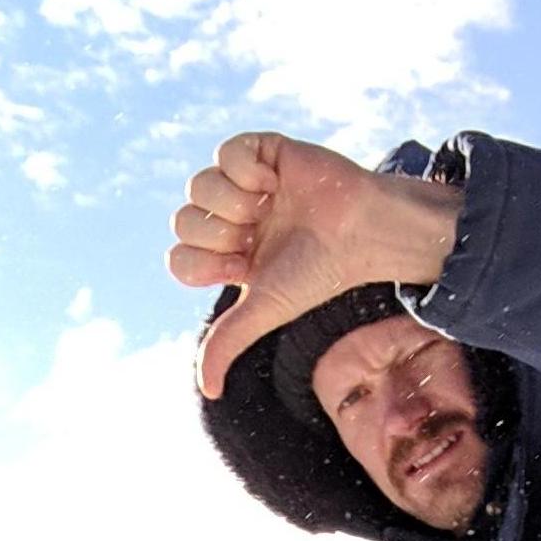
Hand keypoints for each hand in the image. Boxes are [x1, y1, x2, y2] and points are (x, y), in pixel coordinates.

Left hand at [168, 132, 465, 399]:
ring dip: (234, 203)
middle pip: (183, 220)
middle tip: (257, 236)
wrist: (361, 234)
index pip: (179, 257)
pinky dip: (248, 170)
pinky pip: (226, 151)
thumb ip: (227, 344)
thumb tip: (207, 391)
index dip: (205, 263)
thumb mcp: (265, 312)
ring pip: (197, 184)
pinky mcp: (264, 149)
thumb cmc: (318, 275)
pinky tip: (275, 181)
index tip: (243, 265)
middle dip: (219, 234)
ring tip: (269, 208)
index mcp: (226, 254)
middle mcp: (230, 218)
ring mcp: (245, 182)